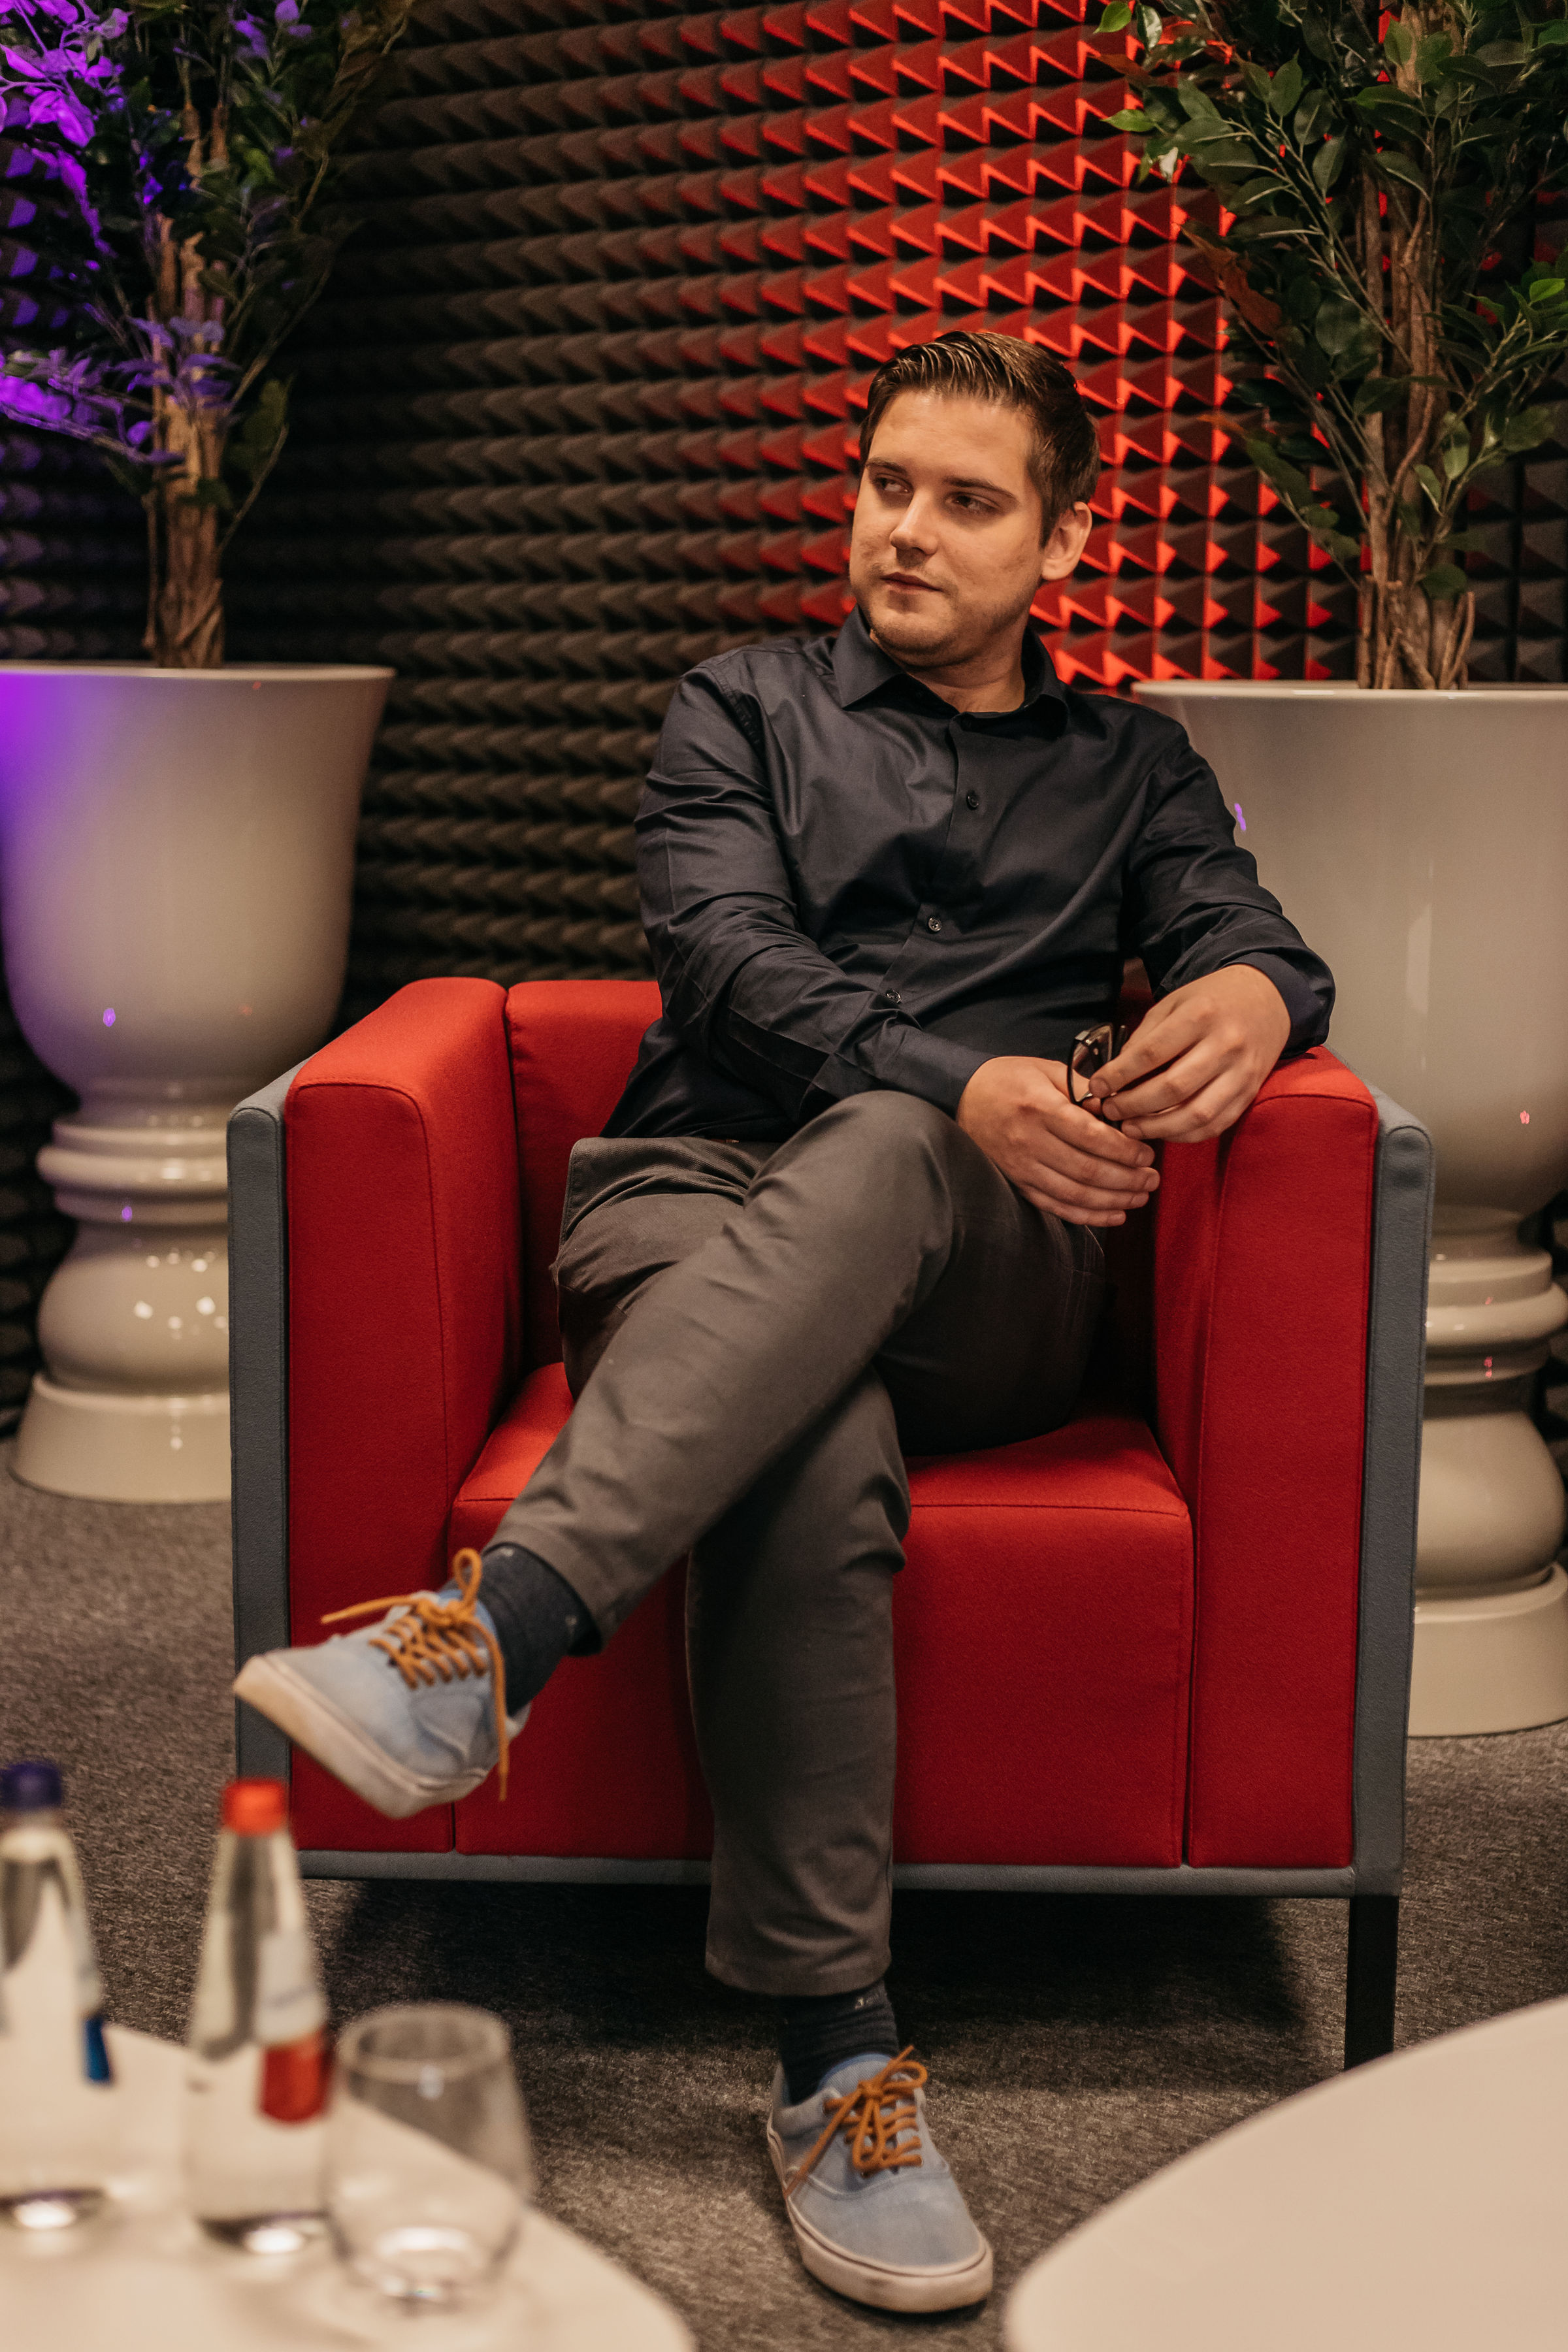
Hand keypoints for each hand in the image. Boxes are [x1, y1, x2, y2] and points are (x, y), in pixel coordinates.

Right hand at [956, 1056, 1158, 1227]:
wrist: (962, 1098)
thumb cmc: (1009, 1080)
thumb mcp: (1047, 1070)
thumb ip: (1084, 1089)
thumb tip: (1119, 1110)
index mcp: (1040, 1108)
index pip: (1091, 1137)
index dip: (1125, 1151)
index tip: (1147, 1154)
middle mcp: (1029, 1141)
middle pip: (1087, 1170)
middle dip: (1127, 1180)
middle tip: (1153, 1180)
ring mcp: (1021, 1166)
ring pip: (1074, 1194)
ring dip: (1113, 1201)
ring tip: (1140, 1198)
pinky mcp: (1016, 1183)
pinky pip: (1055, 1206)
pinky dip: (1086, 1216)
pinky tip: (1113, 1215)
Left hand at [1088, 965, 1290, 1143]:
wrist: (1266, 1000)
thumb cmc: (1210, 1001)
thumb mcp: (1173, 1004)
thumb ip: (1144, 1037)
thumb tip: (1115, 1075)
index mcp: (1200, 1015)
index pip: (1151, 1053)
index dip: (1119, 1075)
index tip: (1097, 1087)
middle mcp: (1225, 1044)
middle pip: (1173, 1088)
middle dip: (1134, 1105)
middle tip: (1110, 1111)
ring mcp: (1242, 1072)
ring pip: (1196, 1113)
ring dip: (1157, 1128)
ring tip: (1131, 1127)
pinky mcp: (1250, 1093)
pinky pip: (1216, 1124)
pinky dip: (1185, 1134)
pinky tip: (1162, 1131)